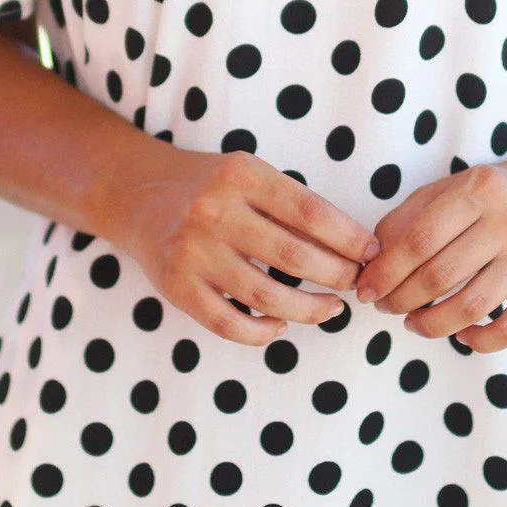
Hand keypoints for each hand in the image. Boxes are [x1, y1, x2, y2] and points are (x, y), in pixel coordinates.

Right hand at [109, 146, 381, 347]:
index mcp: (240, 175)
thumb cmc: (209, 186)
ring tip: (331, 308)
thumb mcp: (248, 174)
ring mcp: (192, 251)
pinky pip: (228, 323)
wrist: (136, 193)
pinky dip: (263, 332)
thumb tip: (353, 245)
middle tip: (357, 284)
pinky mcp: (176, 286)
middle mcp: (214, 211)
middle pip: (293, 255)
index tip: (371, 253)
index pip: (309, 211)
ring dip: (308, 309)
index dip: (348, 237)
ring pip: (265, 296)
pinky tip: (282, 326)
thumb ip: (291, 203)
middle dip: (336, 275)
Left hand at [353, 157, 506, 353]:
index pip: (419, 240)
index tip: (366, 289)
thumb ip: (408, 217)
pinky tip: (461, 334)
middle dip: (401, 299)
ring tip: (413, 322)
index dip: (385, 271)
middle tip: (385, 306)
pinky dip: (479, 340)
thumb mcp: (451, 188)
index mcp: (479, 189)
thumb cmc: (493, 196)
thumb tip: (372, 259)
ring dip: (431, 324)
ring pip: (471, 307)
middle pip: (440, 275)